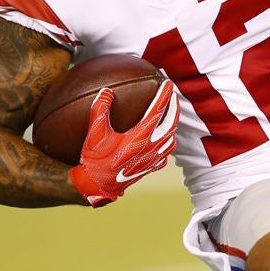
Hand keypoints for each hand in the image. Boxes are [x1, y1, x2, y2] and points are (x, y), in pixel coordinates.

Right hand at [69, 81, 178, 206]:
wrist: (95, 187)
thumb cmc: (94, 160)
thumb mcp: (94, 132)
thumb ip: (100, 109)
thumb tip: (106, 91)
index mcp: (139, 137)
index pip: (157, 111)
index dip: (164, 95)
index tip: (168, 83)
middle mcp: (150, 148)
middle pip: (171, 124)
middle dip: (174, 108)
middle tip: (173, 96)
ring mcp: (151, 160)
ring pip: (171, 141)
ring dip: (173, 126)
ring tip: (170, 117)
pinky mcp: (148, 169)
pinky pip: (165, 155)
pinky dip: (167, 145)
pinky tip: (162, 142)